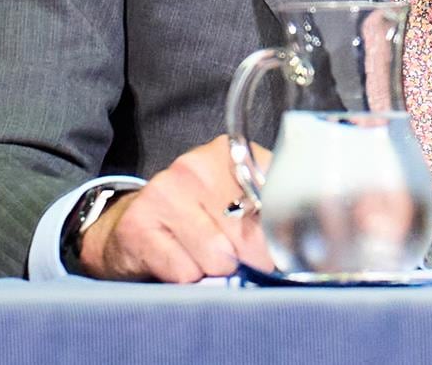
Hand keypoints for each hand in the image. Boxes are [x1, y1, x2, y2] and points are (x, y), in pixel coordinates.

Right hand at [78, 135, 272, 281]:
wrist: (132, 223)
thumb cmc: (195, 214)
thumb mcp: (234, 198)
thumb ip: (268, 209)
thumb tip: (300, 246)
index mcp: (228, 154)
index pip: (275, 198)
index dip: (280, 234)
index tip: (278, 247)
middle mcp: (195, 166)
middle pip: (247, 236)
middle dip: (247, 258)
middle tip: (233, 256)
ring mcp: (164, 193)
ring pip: (217, 258)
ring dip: (213, 269)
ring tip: (201, 255)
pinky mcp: (139, 225)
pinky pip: (184, 272)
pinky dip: (186, 277)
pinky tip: (177, 259)